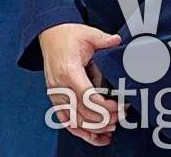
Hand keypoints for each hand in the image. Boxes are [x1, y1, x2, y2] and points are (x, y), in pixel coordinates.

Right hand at [39, 23, 122, 146]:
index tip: (121, 107)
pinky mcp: (55, 97)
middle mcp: (60, 85)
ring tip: (112, 126)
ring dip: (95, 127)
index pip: (87, 97)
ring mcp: (55, 93)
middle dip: (106, 119)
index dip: (106, 107)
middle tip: (122, 116)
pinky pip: (66, 121)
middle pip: (83, 113)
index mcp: (68, 70)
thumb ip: (104, 39)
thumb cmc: (67, 35)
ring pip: (76, 121)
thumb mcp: (88, 33)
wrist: (49, 34)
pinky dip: (81, 131)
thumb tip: (118, 41)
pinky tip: (96, 136)